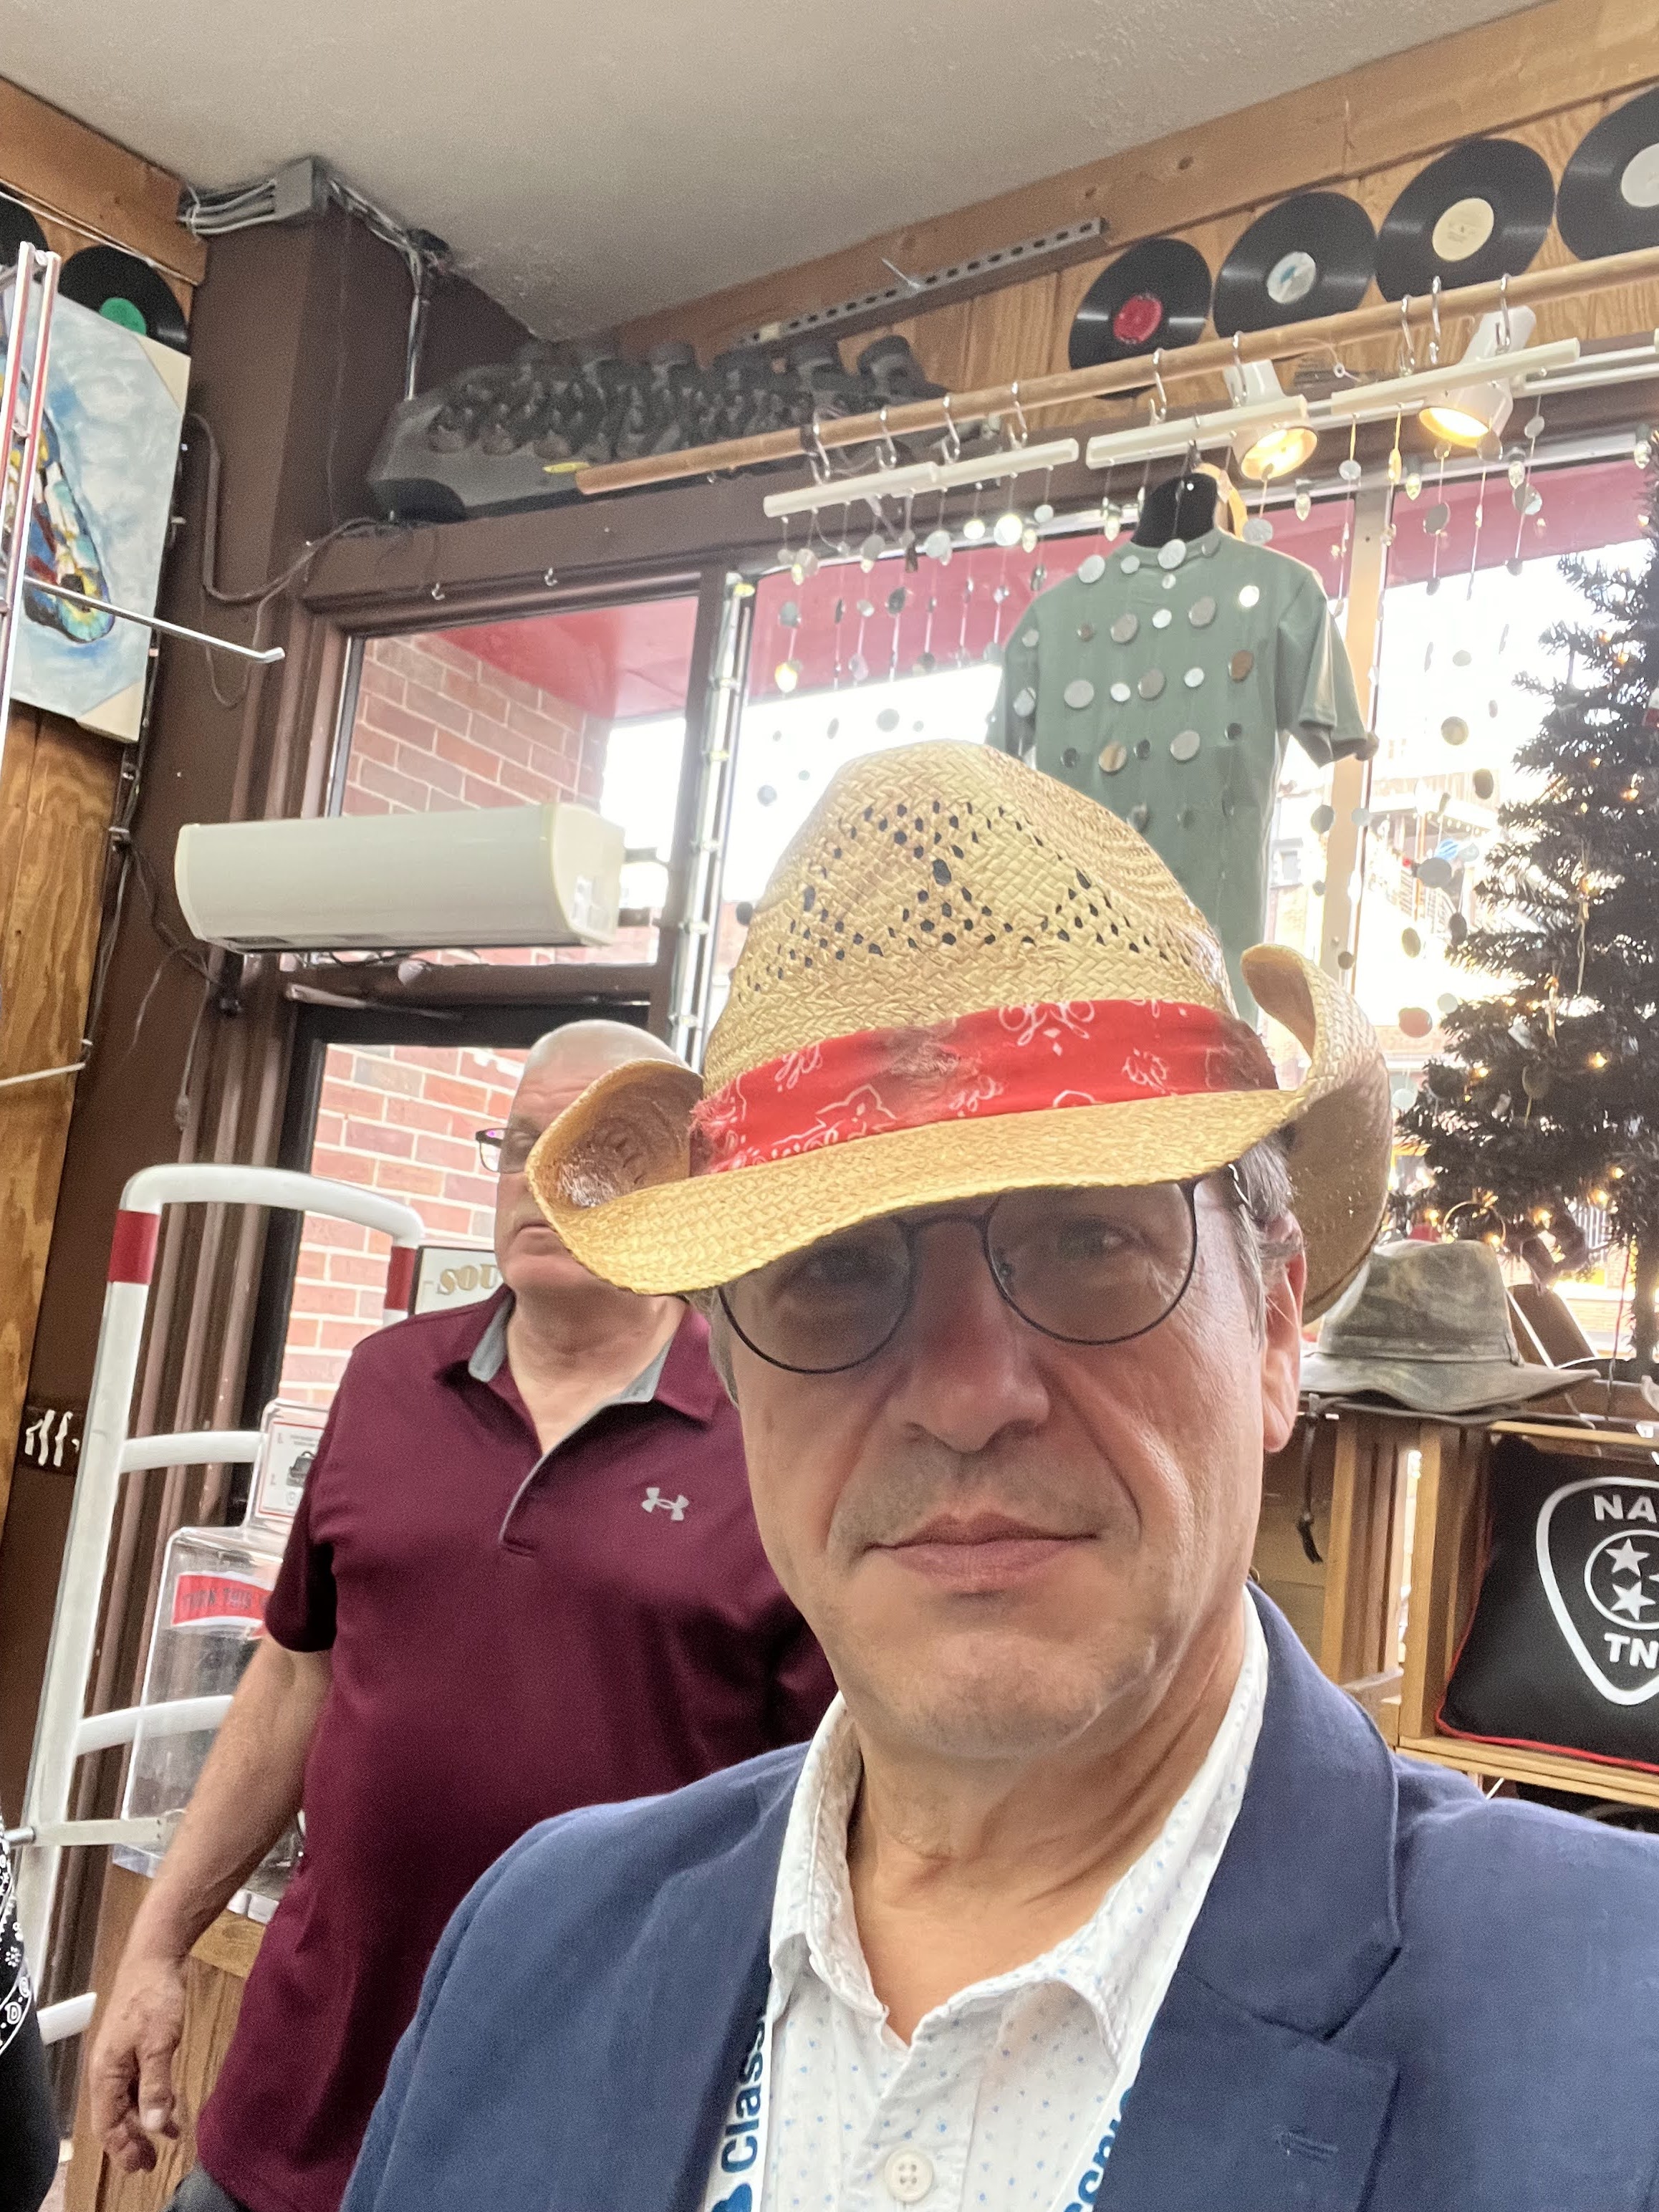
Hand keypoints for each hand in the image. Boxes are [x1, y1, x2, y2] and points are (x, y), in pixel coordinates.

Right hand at [88, 1948, 187, 2173]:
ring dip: (143, 2120)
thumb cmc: (153, 1996)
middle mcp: (107, 2069)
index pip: (107, 2124)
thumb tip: (152, 2124)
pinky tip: (169, 2105)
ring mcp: (119, 2057)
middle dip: (131, 2140)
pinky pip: (137, 2083)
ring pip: (126, 2100)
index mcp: (105, 2072)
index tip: (141, 2165)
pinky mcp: (133, 2047)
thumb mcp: (159, 2044)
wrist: (154, 1958)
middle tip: (151, 2161)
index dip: (122, 2148)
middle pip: (115, 2116)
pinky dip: (150, 2098)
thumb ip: (156, 2085)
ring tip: (165, 2137)